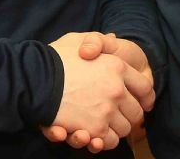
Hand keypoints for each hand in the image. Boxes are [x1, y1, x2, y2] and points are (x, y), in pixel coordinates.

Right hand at [42, 32, 153, 151]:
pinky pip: (108, 141)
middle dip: (129, 115)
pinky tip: (94, 135)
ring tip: (102, 124)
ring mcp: (107, 111)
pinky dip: (103, 141)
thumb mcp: (78, 40)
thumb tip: (113, 38)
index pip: (144, 87)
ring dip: (115, 129)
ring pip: (124, 129)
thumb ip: (98, 41)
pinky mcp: (95, 130)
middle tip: (118, 115)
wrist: (35, 77)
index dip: (144, 95)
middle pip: (136, 112)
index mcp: (117, 66)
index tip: (142, 101)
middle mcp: (116, 89)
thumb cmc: (55, 57)